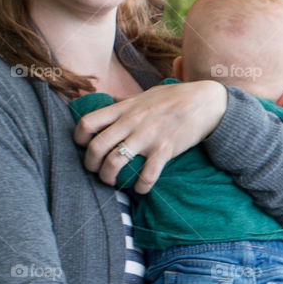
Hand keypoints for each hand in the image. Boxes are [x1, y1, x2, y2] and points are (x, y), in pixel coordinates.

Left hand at [73, 80, 227, 193]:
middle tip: (95, 170)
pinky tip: (141, 189)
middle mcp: (131, 122)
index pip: (88, 122)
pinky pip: (147, 174)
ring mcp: (147, 137)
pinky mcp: (165, 149)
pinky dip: (141, 186)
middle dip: (90, 164)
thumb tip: (110, 100)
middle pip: (97, 146)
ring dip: (109, 177)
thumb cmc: (174, 97)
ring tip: (112, 182)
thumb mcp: (144, 94)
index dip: (79, 137)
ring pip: (115, 162)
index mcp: (124, 109)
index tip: (82, 146)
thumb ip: (125, 101)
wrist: (203, 101)